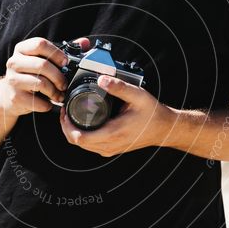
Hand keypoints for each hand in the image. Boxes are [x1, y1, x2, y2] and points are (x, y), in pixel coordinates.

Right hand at [0, 36, 89, 116]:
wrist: (9, 94)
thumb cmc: (31, 74)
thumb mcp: (43, 60)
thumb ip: (63, 51)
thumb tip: (85, 42)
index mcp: (22, 49)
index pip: (40, 44)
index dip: (56, 53)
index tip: (66, 62)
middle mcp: (14, 62)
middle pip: (42, 65)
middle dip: (59, 76)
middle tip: (65, 84)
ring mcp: (12, 80)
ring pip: (40, 83)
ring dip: (55, 91)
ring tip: (59, 95)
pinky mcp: (15, 97)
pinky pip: (37, 101)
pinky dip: (47, 104)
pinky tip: (49, 103)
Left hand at [60, 74, 174, 155]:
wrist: (164, 128)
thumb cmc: (153, 114)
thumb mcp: (138, 96)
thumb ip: (119, 87)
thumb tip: (102, 78)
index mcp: (113, 133)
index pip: (79, 138)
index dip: (66, 125)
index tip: (64, 111)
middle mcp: (110, 145)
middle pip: (77, 142)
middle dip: (66, 127)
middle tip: (64, 110)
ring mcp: (110, 149)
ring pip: (82, 145)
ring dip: (73, 132)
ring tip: (70, 115)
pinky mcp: (112, 149)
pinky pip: (90, 146)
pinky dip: (82, 136)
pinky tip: (82, 123)